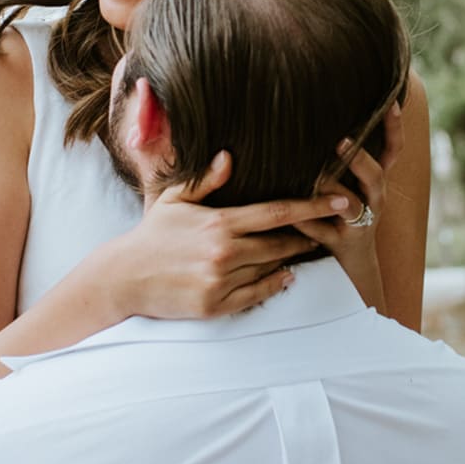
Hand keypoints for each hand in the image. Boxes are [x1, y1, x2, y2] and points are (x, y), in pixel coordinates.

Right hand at [118, 151, 355, 318]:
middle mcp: (225, 252)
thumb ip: (206, 181)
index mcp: (219, 222)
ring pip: (271, 268)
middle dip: (307, 236)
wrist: (125, 277)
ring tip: (304, 249)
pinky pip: (257, 294)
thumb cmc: (152, 234)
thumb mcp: (175, 200)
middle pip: (281, 242)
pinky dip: (274, 284)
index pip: (277, 212)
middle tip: (327, 230)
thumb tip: (230, 157)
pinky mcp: (216, 305)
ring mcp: (221, 281)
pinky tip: (284, 276)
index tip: (339, 201)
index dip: (312, 206)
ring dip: (289, 259)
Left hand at [294, 102, 405, 307]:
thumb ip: (343, 157)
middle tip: (341, 140)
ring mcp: (360, 223)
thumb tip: (320, 118)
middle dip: (360, 159)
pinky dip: (306, 221)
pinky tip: (290, 212)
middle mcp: (374, 200)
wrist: (355, 264)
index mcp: (376, 181)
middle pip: (377, 176)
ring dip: (331, 189)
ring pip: (351, 204)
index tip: (392, 102)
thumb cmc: (345, 212)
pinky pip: (322, 232)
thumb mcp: (352, 183)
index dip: (394, 127)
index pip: (393, 151)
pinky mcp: (341, 244)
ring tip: (313, 176)